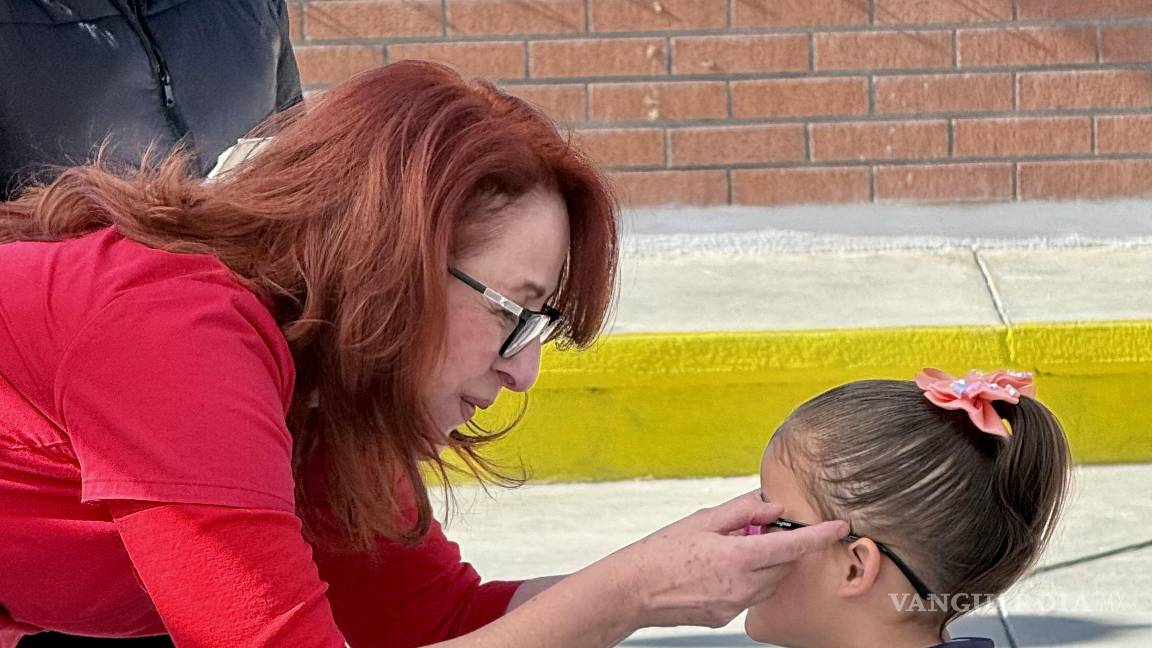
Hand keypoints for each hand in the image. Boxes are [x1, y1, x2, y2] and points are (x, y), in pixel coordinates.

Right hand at [602, 490, 847, 629]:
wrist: (632, 590)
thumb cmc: (661, 552)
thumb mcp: (702, 521)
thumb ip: (741, 512)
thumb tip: (771, 506)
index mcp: (738, 558)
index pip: (792, 547)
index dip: (819, 536)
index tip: (839, 526)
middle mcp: (742, 586)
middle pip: (783, 565)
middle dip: (780, 547)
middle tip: (754, 530)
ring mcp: (734, 606)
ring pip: (768, 582)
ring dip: (763, 564)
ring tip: (729, 551)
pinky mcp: (724, 617)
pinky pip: (748, 595)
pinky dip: (744, 580)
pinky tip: (715, 571)